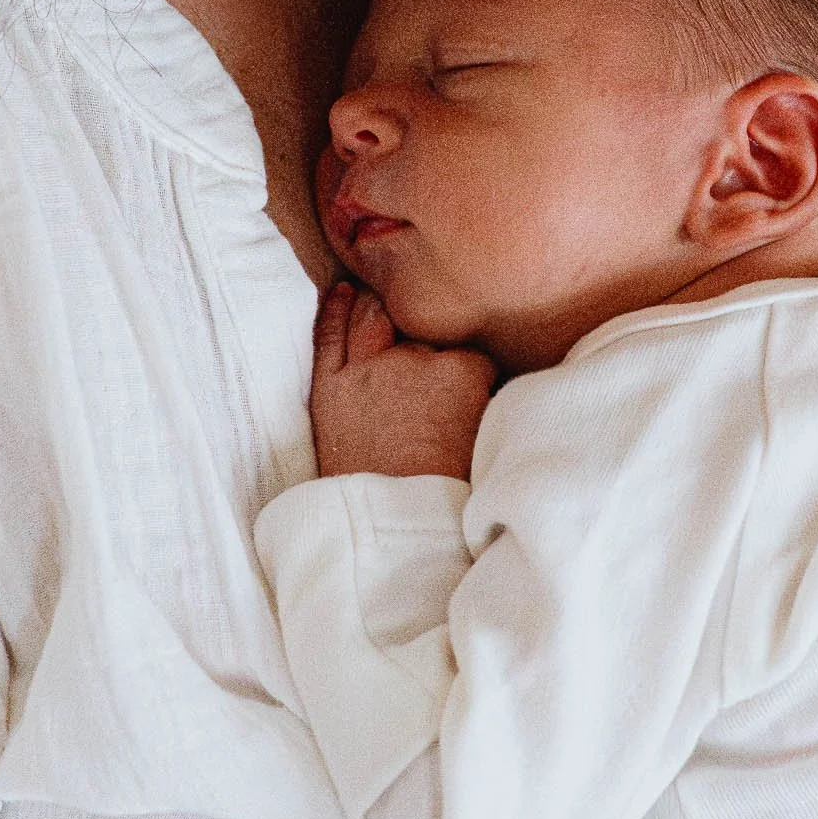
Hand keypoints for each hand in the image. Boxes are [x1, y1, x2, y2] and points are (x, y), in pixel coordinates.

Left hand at [310, 281, 495, 481]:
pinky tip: (341, 291)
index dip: (466, 360)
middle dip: (423, 333)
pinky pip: (329, 334)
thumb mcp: (486, 436)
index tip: (466, 375)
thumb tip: (487, 384)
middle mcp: (412, 360)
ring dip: (380, 305)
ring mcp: (368, 370)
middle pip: (418, 327)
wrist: (392, 527)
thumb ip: (486, 398)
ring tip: (384, 300)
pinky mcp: (330, 386)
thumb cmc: (447, 491)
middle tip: (424, 345)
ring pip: (373, 316)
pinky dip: (334, 309)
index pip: (467, 345)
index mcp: (461, 371)